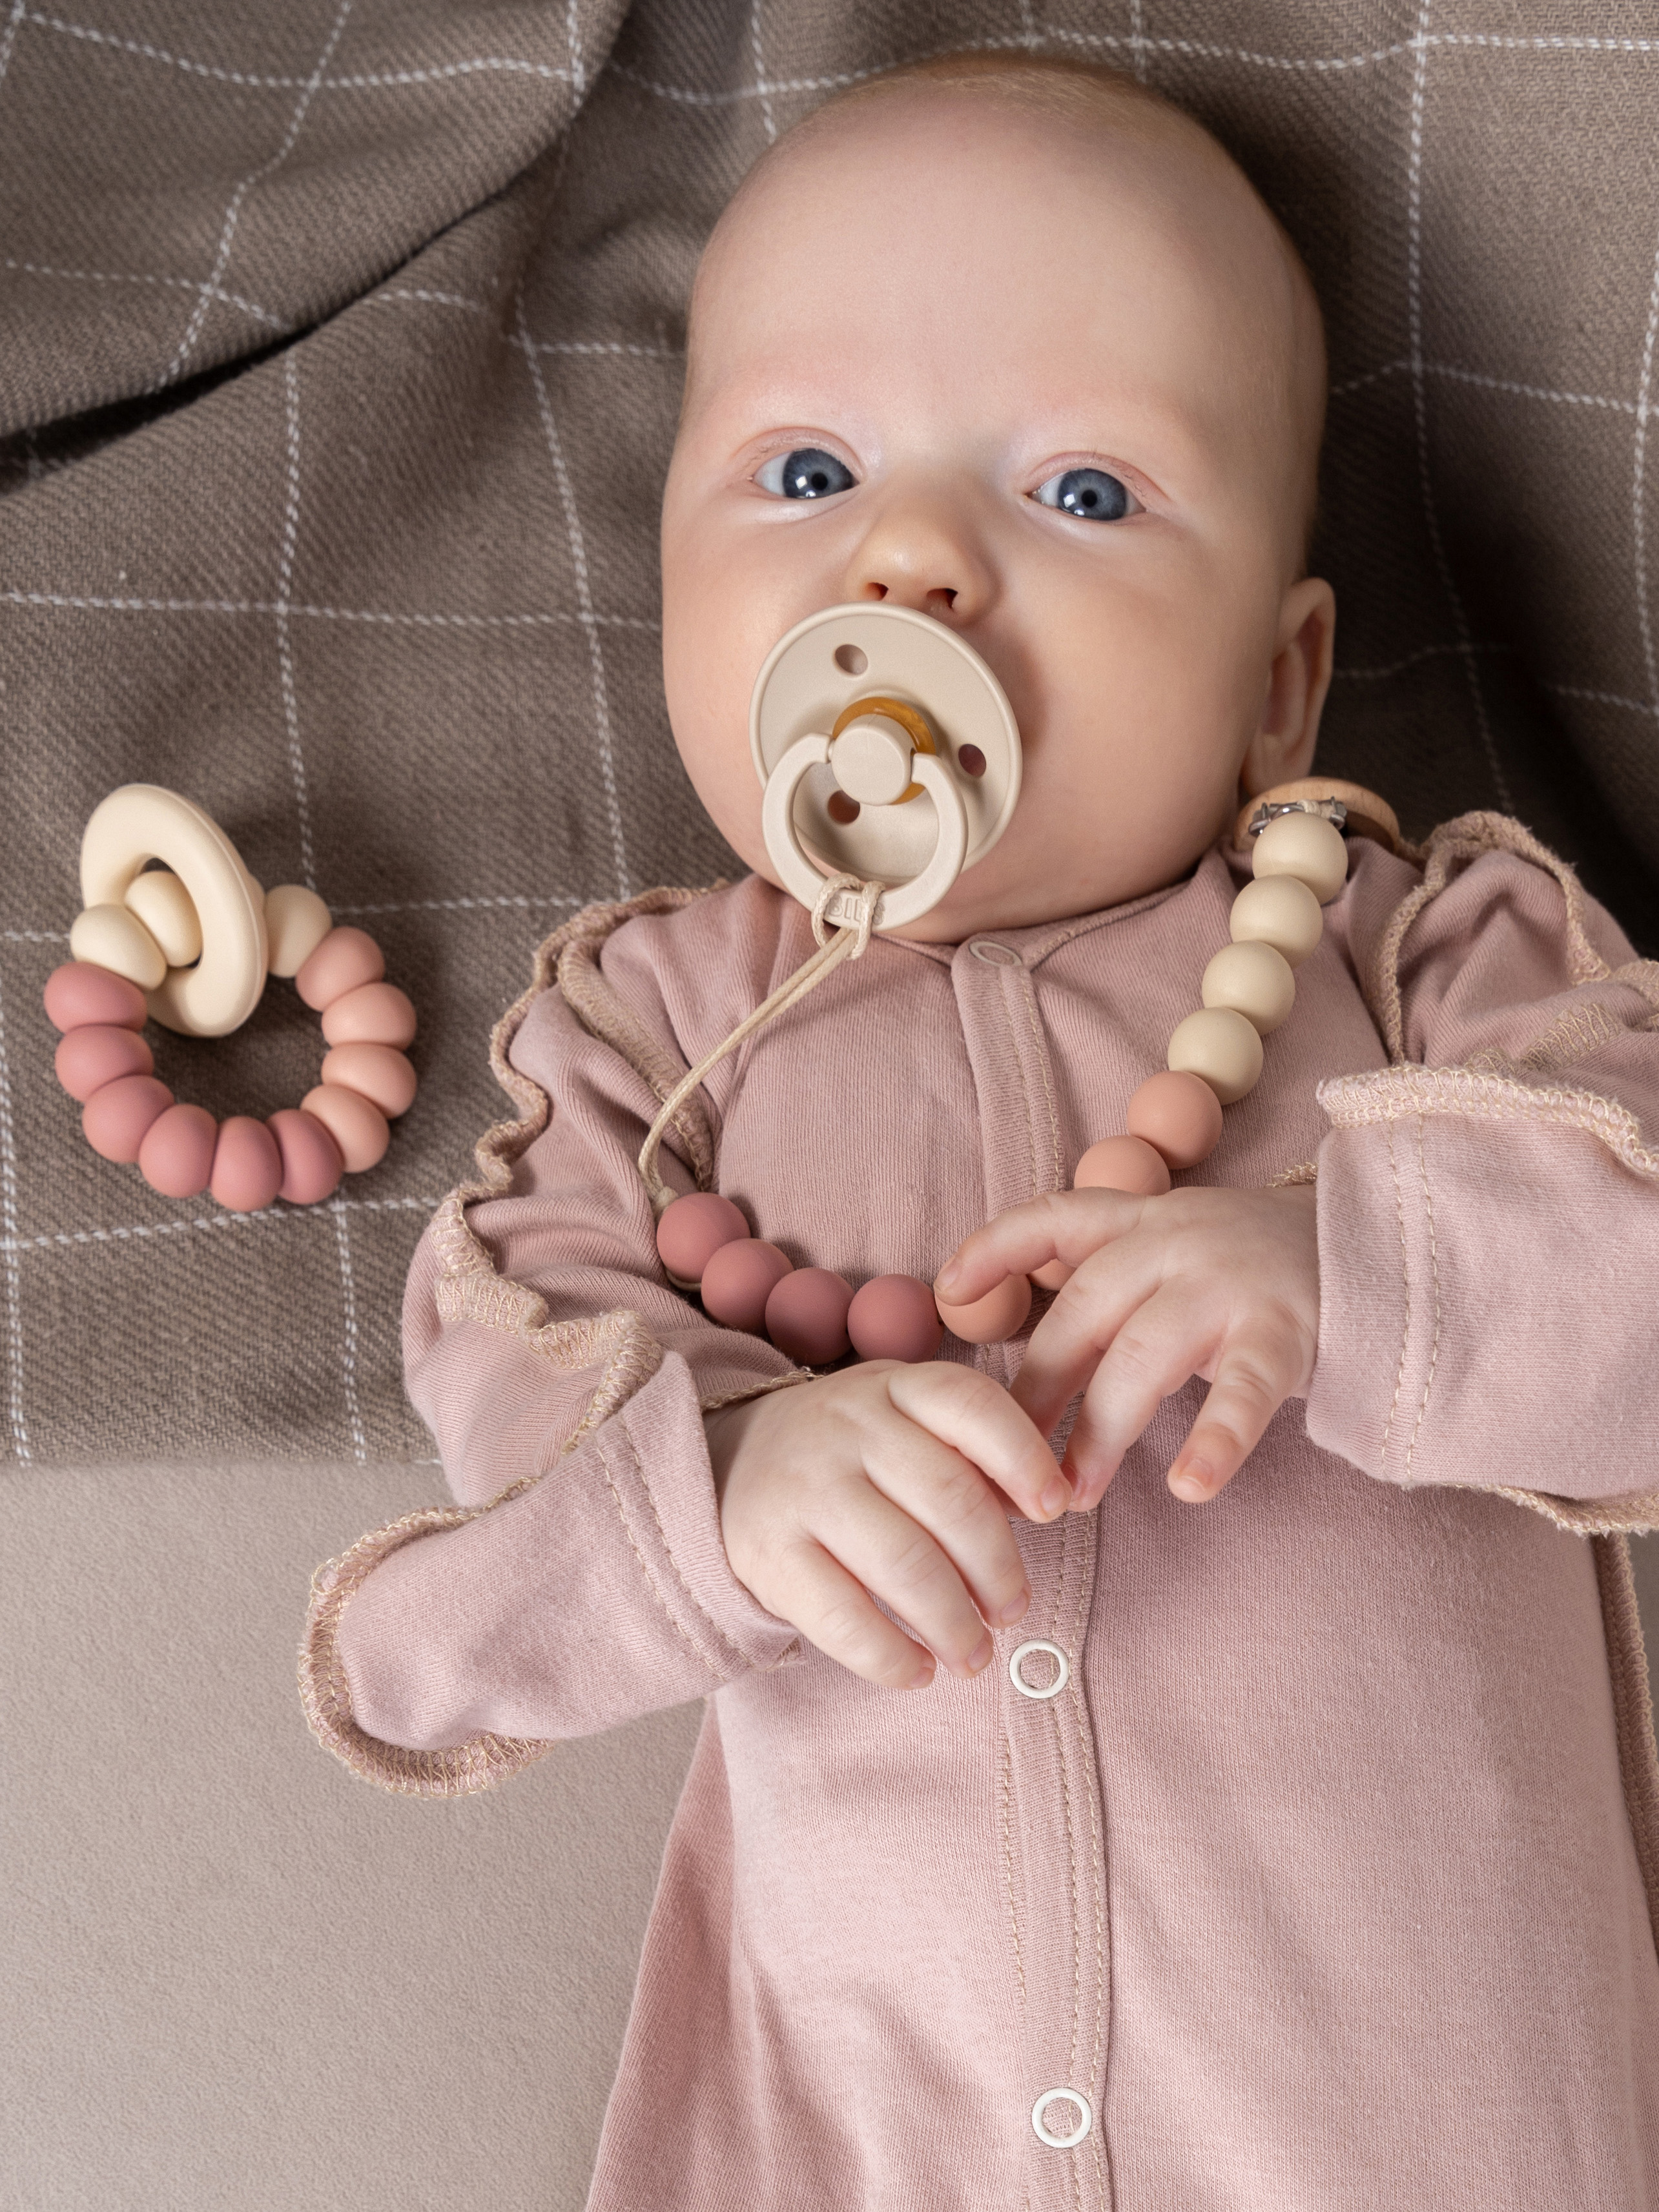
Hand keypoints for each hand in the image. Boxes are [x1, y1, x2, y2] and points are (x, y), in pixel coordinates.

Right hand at [705, 1362, 1066, 1690]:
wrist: (725, 1465)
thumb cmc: (848, 1455)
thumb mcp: (902, 1422)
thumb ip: (967, 1453)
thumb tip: (1047, 1506)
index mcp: (894, 1387)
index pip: (971, 1406)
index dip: (1024, 1458)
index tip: (1055, 1509)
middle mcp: (847, 1427)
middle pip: (950, 1499)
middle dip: (998, 1570)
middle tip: (1013, 1611)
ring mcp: (804, 1488)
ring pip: (905, 1564)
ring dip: (954, 1625)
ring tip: (973, 1655)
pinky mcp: (770, 1553)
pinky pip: (844, 1617)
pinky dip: (892, 1657)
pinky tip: (918, 1672)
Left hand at [934, 1183, 1318, 1511]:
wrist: (1371, 1249)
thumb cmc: (1247, 1273)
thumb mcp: (1170, 1257)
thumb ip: (1108, 1296)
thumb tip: (1027, 1381)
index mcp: (1141, 1223)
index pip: (1053, 1219)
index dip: (996, 1249)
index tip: (947, 1291)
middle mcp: (1177, 1241)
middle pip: (1084, 1312)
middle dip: (1040, 1389)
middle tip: (1008, 1463)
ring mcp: (1230, 1283)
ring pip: (1144, 1354)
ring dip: (1102, 1430)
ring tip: (1074, 1495)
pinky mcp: (1284, 1331)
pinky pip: (1244, 1391)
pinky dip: (1215, 1439)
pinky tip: (1188, 1485)